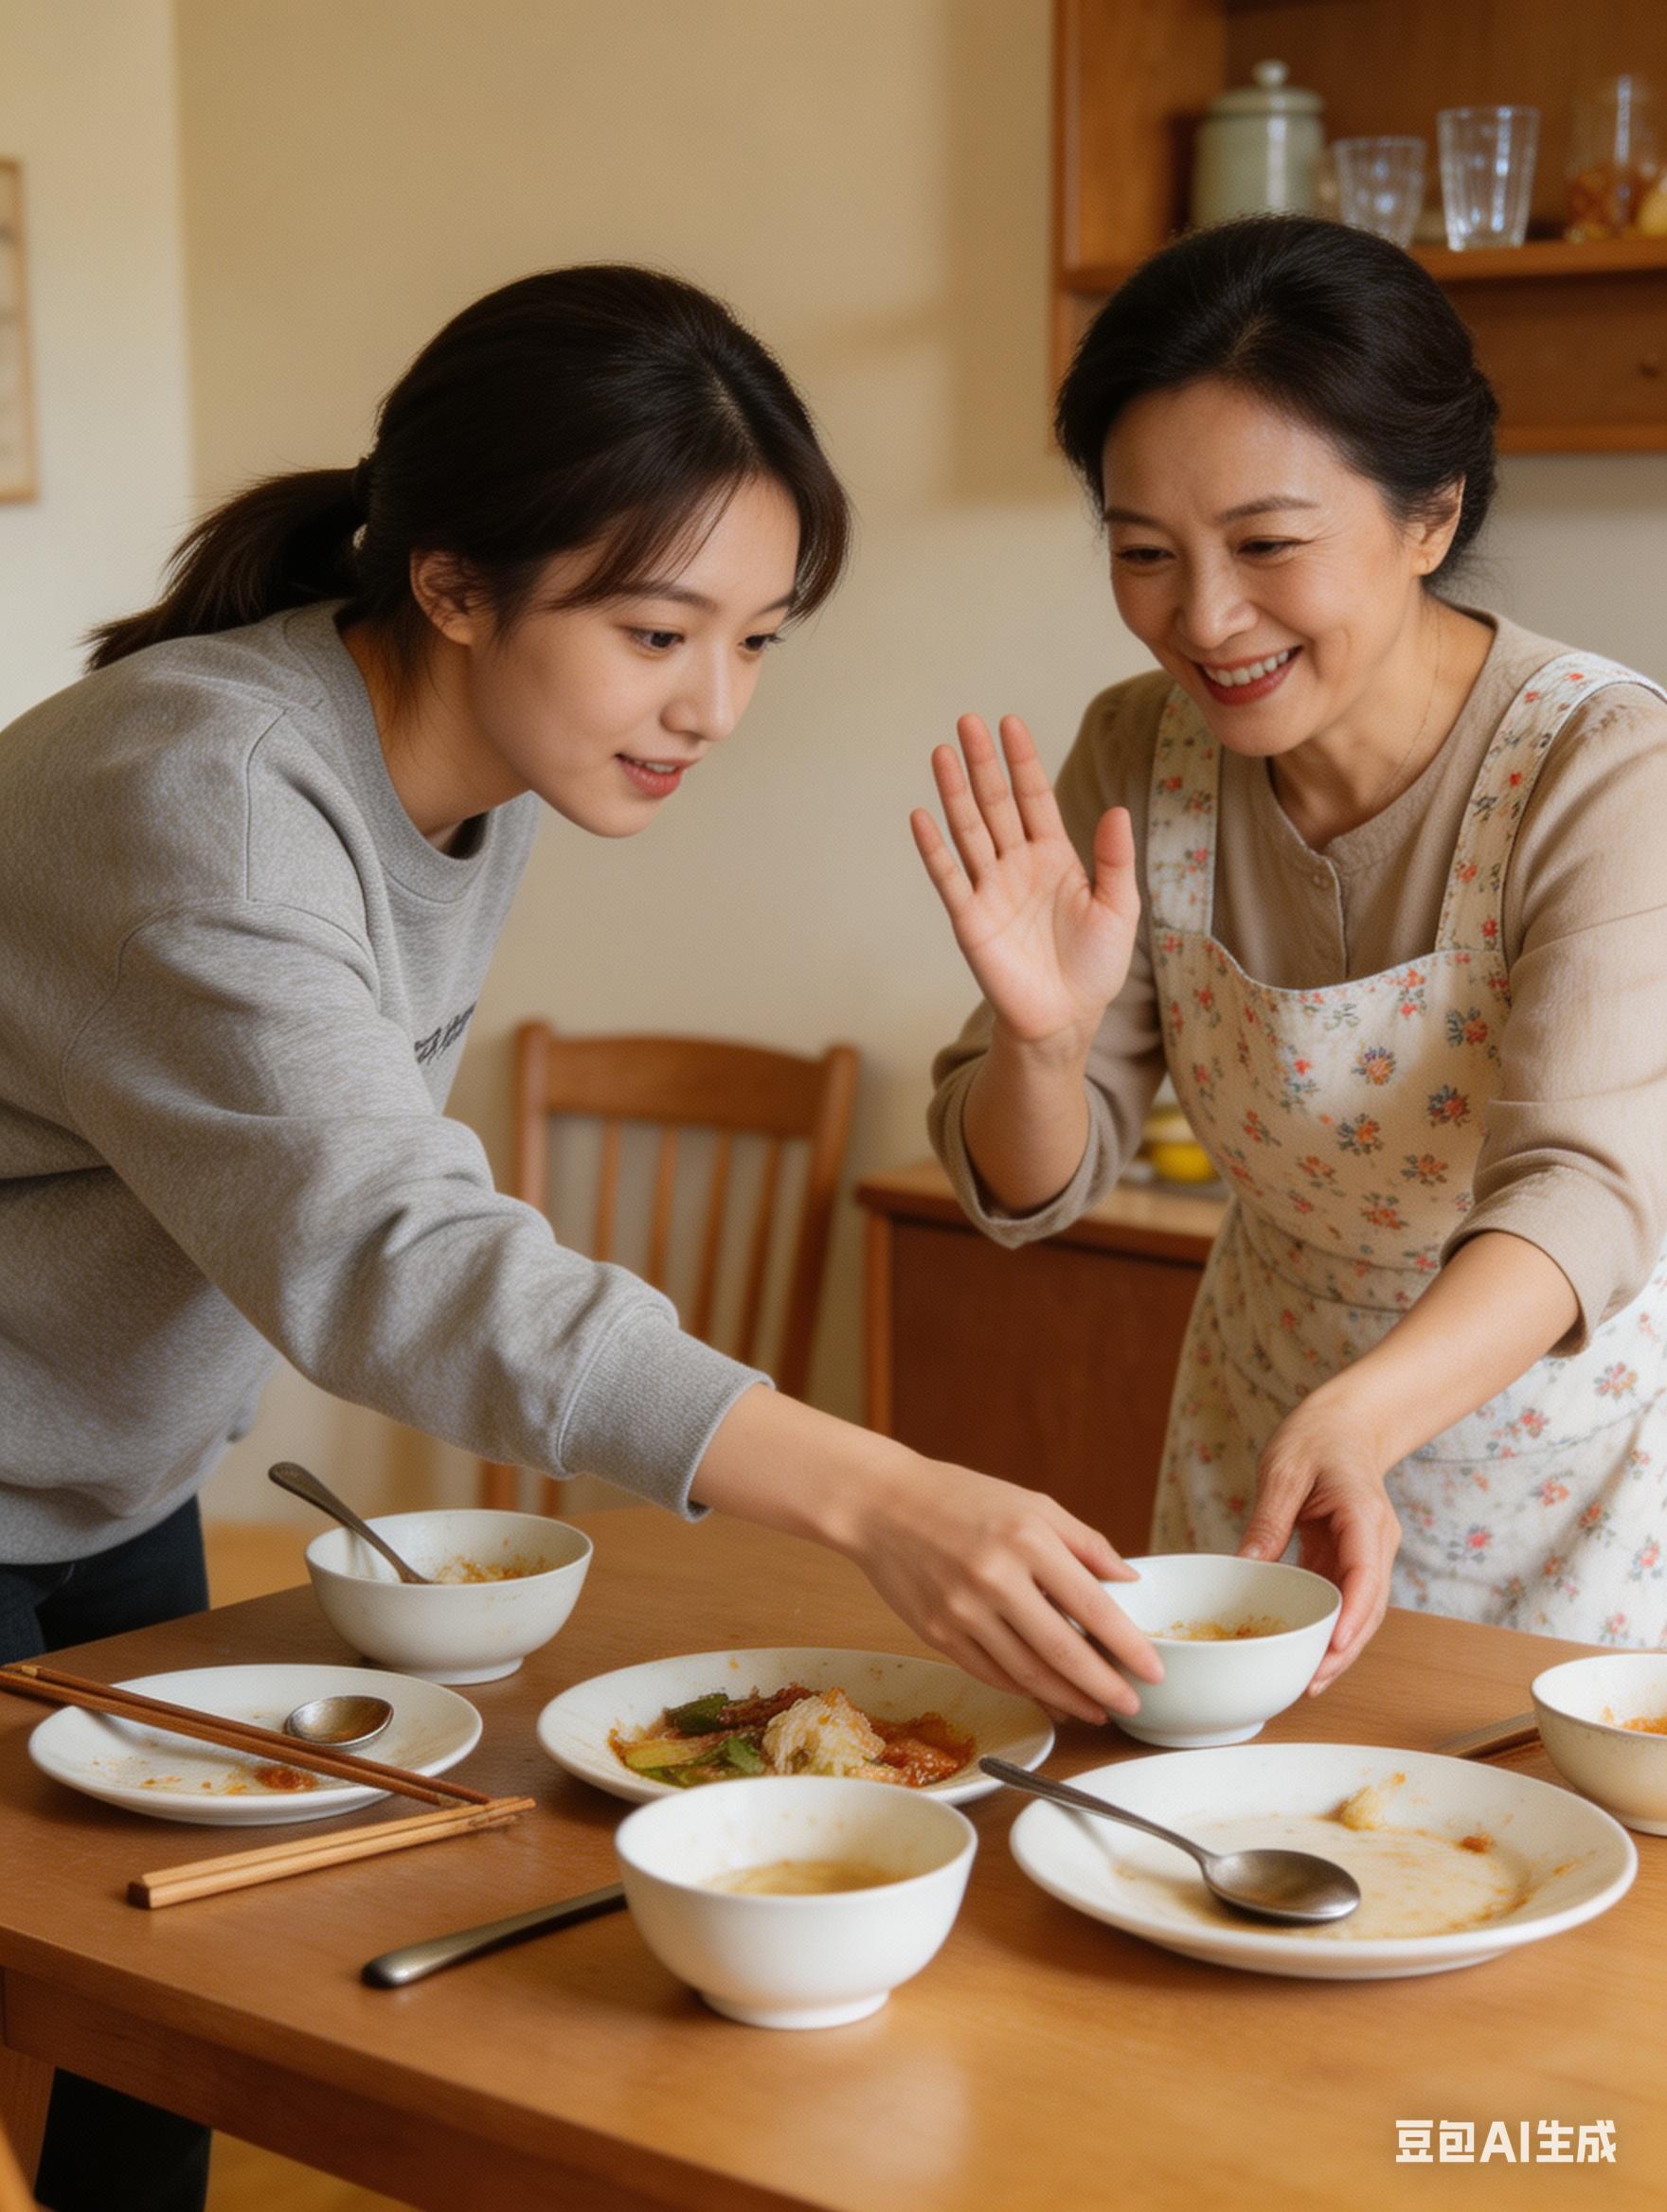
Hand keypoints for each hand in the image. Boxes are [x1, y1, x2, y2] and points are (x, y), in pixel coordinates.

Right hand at [831, 1456, 1164, 1724]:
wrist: (882, 1504)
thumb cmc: (961, 1498)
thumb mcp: (1032, 1504)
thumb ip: (1084, 1543)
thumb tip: (1129, 1579)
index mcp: (1026, 1539)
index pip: (1091, 1605)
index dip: (1128, 1646)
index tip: (1153, 1670)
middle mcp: (994, 1578)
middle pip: (1061, 1651)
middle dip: (1104, 1687)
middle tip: (1131, 1704)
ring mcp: (961, 1611)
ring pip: (1026, 1673)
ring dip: (1067, 1698)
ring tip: (1096, 1710)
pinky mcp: (937, 1634)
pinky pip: (991, 1674)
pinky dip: (1025, 1690)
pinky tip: (1049, 1695)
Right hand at [911, 714, 1139, 1055]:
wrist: (1066, 1016)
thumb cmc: (1095, 965)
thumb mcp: (1119, 908)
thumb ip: (1114, 860)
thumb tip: (1115, 809)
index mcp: (1054, 856)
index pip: (1034, 797)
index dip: (1022, 762)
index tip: (1010, 724)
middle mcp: (1017, 865)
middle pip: (996, 804)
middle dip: (983, 764)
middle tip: (968, 721)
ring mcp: (990, 889)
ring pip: (969, 831)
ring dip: (954, 793)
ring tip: (942, 753)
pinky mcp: (970, 919)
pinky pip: (949, 878)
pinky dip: (934, 849)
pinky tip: (922, 816)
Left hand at [1237, 1397, 1400, 1690]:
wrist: (1346, 1423)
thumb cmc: (1315, 1437)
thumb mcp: (1283, 1470)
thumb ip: (1269, 1518)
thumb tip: (1247, 1566)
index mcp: (1363, 1515)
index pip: (1365, 1573)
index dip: (1351, 1615)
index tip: (1333, 1647)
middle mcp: (1377, 1540)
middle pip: (1370, 1606)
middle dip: (1345, 1649)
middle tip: (1311, 1683)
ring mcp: (1370, 1551)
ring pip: (1363, 1610)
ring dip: (1341, 1647)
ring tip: (1308, 1683)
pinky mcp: (1354, 1557)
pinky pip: (1346, 1599)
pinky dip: (1332, 1627)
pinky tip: (1308, 1652)